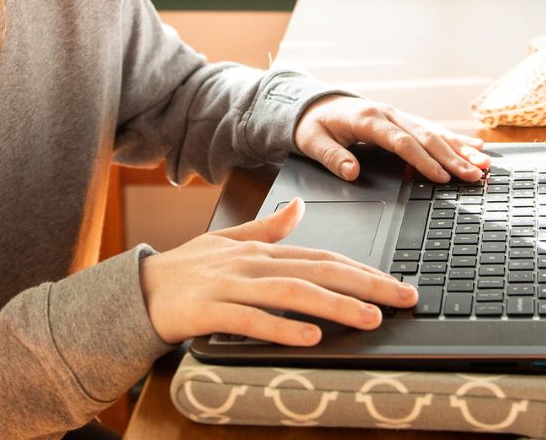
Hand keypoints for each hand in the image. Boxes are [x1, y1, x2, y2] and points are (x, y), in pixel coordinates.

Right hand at [139, 197, 417, 345]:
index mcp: (261, 250)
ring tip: (370, 319)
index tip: (396, 282)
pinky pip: (252, 320)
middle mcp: (252, 264)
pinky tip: (310, 337)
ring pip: (292, 293)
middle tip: (404, 298)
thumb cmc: (187, 270)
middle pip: (318, 271)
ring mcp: (232, 285)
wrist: (140, 289)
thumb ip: (267, 228)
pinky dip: (283, 328)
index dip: (363, 269)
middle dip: (366, 285)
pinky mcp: (211, 310)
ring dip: (335, 306)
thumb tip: (298, 209)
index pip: (323, 257)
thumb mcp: (228, 241)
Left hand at [294, 94, 490, 182]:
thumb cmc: (314, 124)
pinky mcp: (404, 119)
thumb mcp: (313, 141)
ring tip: (484, 164)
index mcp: (368, 120)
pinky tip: (476, 147)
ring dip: (460, 149)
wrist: (315, 103)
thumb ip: (332, 157)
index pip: (401, 142)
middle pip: (425, 137)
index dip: (422, 160)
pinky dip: (455, 139)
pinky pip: (432, 129)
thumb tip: (350, 172)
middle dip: (452, 157)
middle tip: (474, 175)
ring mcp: (398, 115)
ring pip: (434, 132)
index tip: (441, 177)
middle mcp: (388, 115)